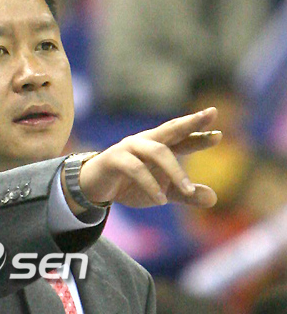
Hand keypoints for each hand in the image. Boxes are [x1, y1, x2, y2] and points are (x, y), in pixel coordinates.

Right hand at [79, 107, 221, 207]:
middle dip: (191, 122)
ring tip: (187, 189)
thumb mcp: (161, 192)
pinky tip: (160, 200)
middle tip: (211, 113)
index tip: (219, 135)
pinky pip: (136, 169)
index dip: (199, 135)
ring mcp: (129, 148)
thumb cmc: (129, 184)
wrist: (93, 187)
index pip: (182, 138)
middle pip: (171, 129)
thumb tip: (214, 198)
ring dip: (175, 170)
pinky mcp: (115, 159)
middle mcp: (145, 142)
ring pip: (157, 151)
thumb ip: (184, 194)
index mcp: (158, 146)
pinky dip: (150, 184)